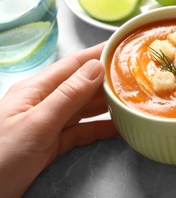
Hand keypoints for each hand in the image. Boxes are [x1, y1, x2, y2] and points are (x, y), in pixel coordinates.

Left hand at [0, 43, 117, 196]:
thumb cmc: (0, 157)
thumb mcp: (37, 123)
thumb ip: (68, 95)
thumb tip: (96, 67)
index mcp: (36, 90)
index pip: (72, 65)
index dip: (97, 54)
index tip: (120, 46)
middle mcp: (43, 103)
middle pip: (81, 86)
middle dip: (106, 79)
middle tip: (134, 75)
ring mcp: (48, 124)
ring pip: (83, 109)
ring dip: (106, 104)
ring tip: (130, 98)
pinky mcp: (52, 144)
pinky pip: (80, 132)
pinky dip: (98, 129)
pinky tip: (117, 127)